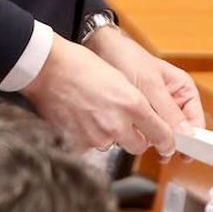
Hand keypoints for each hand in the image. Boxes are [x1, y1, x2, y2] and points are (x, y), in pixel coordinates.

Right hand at [22, 33, 177, 155]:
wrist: (45, 67)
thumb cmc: (78, 65)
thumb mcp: (119, 78)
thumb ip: (136, 104)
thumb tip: (149, 124)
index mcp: (132, 104)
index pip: (162, 136)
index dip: (166, 141)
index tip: (165, 143)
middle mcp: (117, 124)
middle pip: (138, 146)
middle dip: (134, 137)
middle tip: (122, 122)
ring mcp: (96, 136)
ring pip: (112, 144)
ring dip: (108, 134)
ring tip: (92, 113)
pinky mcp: (78, 142)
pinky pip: (90, 146)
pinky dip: (87, 136)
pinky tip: (79, 119)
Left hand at [86, 25, 203, 142]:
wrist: (99, 48)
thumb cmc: (127, 59)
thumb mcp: (150, 86)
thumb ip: (168, 111)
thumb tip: (186, 134)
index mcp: (184, 90)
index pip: (196, 122)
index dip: (192, 140)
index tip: (183, 153)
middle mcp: (174, 100)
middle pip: (179, 131)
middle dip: (168, 139)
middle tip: (158, 149)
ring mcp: (157, 106)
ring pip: (162, 132)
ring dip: (152, 137)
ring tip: (141, 137)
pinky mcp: (141, 111)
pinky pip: (146, 128)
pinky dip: (140, 132)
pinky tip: (131, 133)